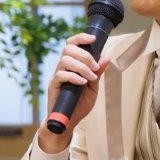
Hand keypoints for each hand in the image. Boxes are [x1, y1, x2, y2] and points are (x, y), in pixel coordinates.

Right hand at [38, 32, 108, 151]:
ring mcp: (57, 76)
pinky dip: (74, 76)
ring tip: (90, 78)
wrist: (69, 121)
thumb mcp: (93, 87)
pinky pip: (61, 75)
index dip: (81, 38)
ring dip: (82, 67)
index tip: (93, 38)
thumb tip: (106, 56)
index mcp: (72, 65)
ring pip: (65, 60)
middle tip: (95, 68)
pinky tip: (82, 83)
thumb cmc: (80, 104)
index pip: (72, 44)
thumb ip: (97, 72)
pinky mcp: (53, 86)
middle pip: (68, 49)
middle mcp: (63, 67)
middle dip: (85, 55)